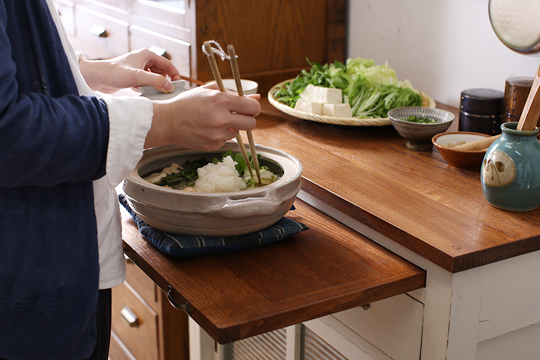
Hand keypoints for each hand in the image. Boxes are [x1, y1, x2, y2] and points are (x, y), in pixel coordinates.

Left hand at [79, 48, 180, 93]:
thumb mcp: (137, 77)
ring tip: (152, 92)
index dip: (174, 75)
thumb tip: (170, 87)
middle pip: (161, 72)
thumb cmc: (114, 73)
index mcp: (146, 55)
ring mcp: (138, 68)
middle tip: (165, 92)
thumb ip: (155, 81)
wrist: (96, 78)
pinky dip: (146, 88)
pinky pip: (145, 83)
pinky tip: (141, 92)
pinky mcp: (132, 76)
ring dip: (154, 86)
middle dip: (164, 82)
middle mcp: (143, 60)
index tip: (177, 86)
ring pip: (153, 78)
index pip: (167, 64)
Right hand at [145, 84, 260, 149]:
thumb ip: (233, 93)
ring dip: (231, 127)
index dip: (254, 108)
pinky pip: (226, 140)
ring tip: (215, 121)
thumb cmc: (187, 103)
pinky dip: (221, 135)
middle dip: (248, 119)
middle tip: (238, 116)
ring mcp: (217, 135)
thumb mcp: (209, 91)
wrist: (167, 122)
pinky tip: (208, 129)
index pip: (253, 108)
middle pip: (251, 124)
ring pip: (238, 132)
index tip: (250, 108)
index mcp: (221, 101)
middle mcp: (221, 119)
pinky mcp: (213, 146)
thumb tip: (256, 98)